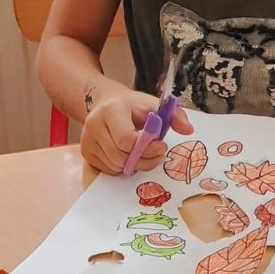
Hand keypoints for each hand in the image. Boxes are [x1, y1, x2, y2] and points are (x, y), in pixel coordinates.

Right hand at [79, 90, 193, 175]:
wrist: (106, 103)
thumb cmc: (133, 107)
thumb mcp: (154, 105)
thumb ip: (174, 115)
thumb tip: (188, 129)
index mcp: (111, 109)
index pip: (126, 139)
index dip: (147, 147)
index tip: (161, 144)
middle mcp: (94, 124)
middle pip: (121, 156)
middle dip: (143, 159)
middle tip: (156, 154)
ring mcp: (87, 139)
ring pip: (115, 165)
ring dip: (133, 164)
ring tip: (142, 153)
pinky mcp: (85, 151)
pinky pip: (108, 170)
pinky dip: (122, 167)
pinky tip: (127, 154)